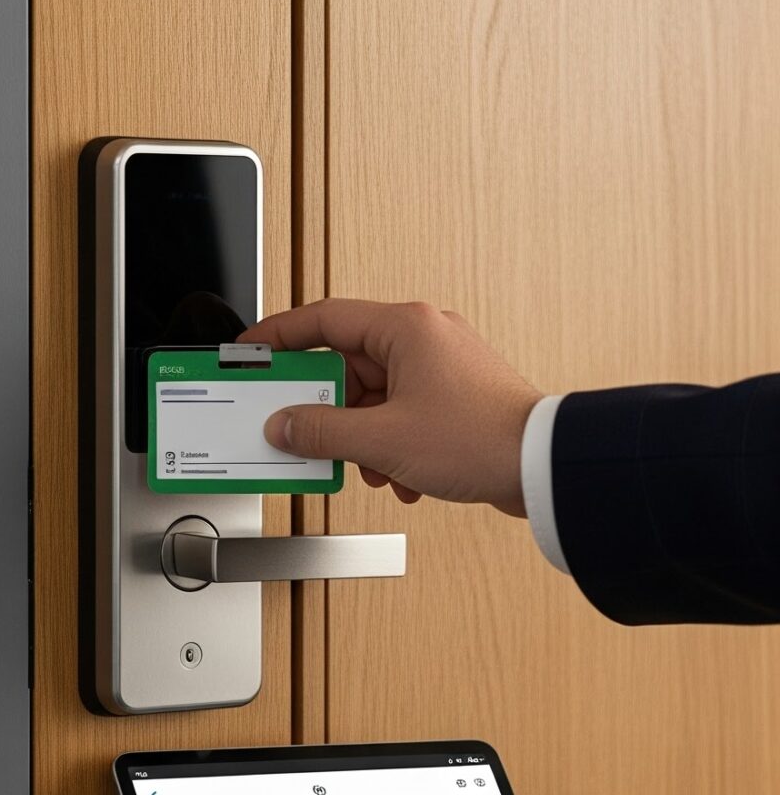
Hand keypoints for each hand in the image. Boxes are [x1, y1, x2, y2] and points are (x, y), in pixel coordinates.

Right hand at [238, 299, 544, 514]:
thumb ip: (321, 431)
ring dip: (360, 436)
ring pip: (372, 395)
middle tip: (300, 431)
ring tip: (368, 466)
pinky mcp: (453, 396)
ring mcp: (441, 367)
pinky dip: (389, 444)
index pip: (323, 319)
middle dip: (326, 409)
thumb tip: (285, 425)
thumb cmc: (480, 439)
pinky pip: (399, 413)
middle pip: (346, 365)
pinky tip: (399, 474)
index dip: (279, 336)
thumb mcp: (381, 439)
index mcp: (405, 328)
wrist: (545, 466)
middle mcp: (424, 338)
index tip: (251, 351)